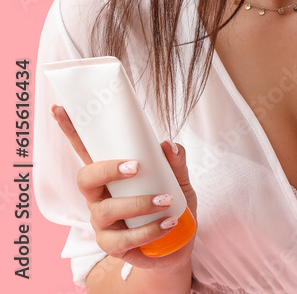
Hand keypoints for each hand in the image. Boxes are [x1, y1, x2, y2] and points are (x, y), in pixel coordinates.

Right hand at [50, 104, 197, 272]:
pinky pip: (124, 238)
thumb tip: (168, 145)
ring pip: (107, 210)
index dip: (72, 131)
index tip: (61, 108)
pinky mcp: (111, 244)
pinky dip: (149, 230)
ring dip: (138, 203)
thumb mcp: (179, 180)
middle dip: (107, 169)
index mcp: (111, 175)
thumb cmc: (172, 205)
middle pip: (85, 178)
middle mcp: (100, 196)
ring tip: (166, 200)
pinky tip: (168, 223)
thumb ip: (175, 163)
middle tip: (135, 166)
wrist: (178, 244)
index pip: (88, 151)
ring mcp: (102, 221)